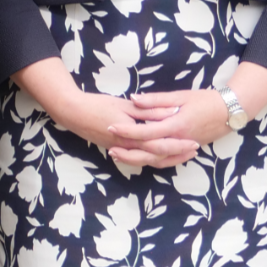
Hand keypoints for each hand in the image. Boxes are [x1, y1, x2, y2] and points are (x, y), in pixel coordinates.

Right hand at [43, 87, 182, 159]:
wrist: (72, 113)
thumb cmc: (97, 105)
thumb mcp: (124, 105)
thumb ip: (148, 110)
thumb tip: (171, 111)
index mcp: (131, 135)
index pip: (160, 144)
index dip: (178, 144)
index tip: (194, 141)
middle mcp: (127, 148)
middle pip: (157, 157)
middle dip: (177, 154)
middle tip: (194, 150)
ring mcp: (121, 151)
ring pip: (148, 161)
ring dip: (167, 159)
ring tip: (182, 155)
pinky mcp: (116, 150)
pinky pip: (139, 159)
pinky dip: (153, 159)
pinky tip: (161, 155)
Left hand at [106, 89, 232, 166]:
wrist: (231, 111)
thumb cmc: (205, 100)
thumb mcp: (180, 96)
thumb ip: (156, 100)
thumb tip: (133, 98)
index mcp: (176, 125)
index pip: (147, 132)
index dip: (127, 131)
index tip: (110, 127)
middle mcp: (180, 140)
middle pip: (150, 152)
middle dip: (129, 153)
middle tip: (110, 149)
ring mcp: (184, 147)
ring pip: (158, 160)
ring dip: (138, 160)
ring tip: (120, 156)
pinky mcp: (188, 150)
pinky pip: (169, 161)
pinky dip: (154, 162)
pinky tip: (141, 159)